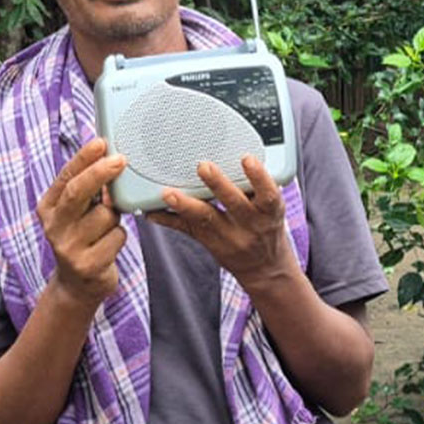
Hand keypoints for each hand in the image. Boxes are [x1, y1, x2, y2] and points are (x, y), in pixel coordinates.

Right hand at [36, 139, 127, 307]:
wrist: (77, 285)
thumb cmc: (83, 238)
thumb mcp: (77, 213)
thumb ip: (87, 191)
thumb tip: (109, 159)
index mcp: (48, 208)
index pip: (65, 178)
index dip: (83, 158)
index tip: (101, 142)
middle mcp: (54, 227)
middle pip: (78, 192)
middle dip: (101, 173)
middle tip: (121, 160)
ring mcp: (68, 247)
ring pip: (106, 215)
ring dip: (116, 216)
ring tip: (107, 227)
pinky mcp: (87, 264)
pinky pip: (117, 236)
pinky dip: (120, 236)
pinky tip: (109, 245)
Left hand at [146, 154, 294, 287]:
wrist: (264, 267)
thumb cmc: (267, 227)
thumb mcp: (272, 209)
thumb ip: (258, 188)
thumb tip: (239, 157)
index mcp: (269, 212)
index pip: (268, 194)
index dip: (258, 177)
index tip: (246, 159)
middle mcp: (250, 225)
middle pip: (235, 204)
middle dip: (218, 185)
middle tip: (203, 166)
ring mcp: (228, 236)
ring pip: (206, 219)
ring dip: (186, 205)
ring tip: (169, 194)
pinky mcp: (209, 242)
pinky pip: (186, 230)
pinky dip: (167, 219)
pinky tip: (151, 212)